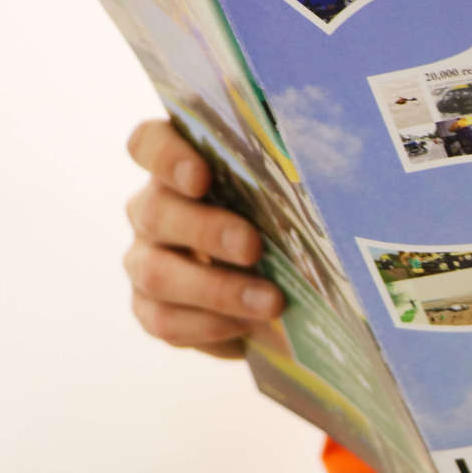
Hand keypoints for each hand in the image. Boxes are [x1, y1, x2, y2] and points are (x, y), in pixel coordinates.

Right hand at [123, 119, 282, 358]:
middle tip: (253, 247)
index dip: (165, 156)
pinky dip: (207, 326)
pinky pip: (163, 320)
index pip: (148, 144)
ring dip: (216, 289)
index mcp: (179, 167)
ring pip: (157, 272)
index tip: (200, 177)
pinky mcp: (150, 308)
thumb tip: (326, 171)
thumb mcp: (288, 197)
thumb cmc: (284, 225)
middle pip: (156, 212)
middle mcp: (152, 209)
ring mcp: (145, 259)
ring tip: (270, 302)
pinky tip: (247, 328)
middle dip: (206, 231)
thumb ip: (287, 179)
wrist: (278, 291)